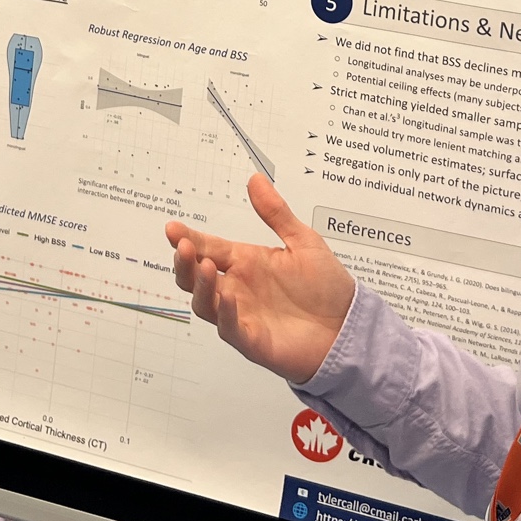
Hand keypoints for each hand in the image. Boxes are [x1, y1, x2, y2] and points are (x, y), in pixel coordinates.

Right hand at [166, 174, 355, 384]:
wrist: (348, 325)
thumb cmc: (326, 287)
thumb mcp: (302, 241)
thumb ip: (276, 212)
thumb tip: (256, 179)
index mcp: (246, 263)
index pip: (208, 248)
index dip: (188, 238)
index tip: (173, 228)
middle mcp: (238, 288)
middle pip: (195, 277)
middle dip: (184, 262)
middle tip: (183, 246)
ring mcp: (241, 315)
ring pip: (204, 303)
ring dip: (199, 286)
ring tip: (203, 266)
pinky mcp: (252, 340)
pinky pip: (229, 328)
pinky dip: (225, 313)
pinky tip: (228, 296)